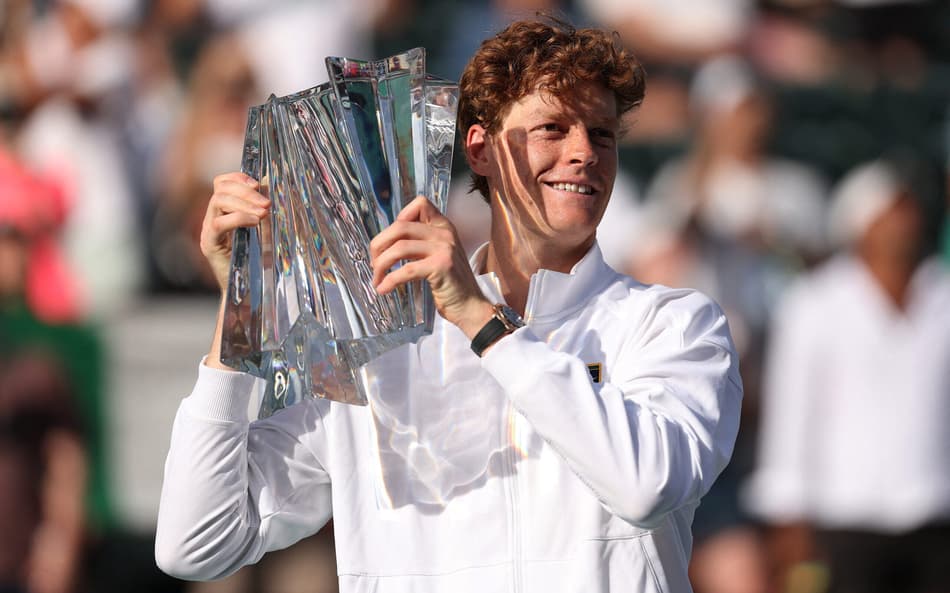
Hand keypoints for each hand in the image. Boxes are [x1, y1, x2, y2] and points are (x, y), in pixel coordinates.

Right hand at [199, 172, 269, 291]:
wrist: (247, 291)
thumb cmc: (257, 260)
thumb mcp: (263, 228)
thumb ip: (263, 207)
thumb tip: (270, 181)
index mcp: (223, 211)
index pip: (221, 183)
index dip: (238, 178)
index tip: (258, 184)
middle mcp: (212, 218)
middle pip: (220, 189)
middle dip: (246, 191)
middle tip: (267, 203)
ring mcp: (208, 231)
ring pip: (218, 202)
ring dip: (244, 203)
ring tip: (264, 212)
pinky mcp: (209, 245)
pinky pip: (219, 223)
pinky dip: (238, 218)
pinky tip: (255, 222)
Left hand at [370, 196, 493, 338]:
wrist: (471, 307)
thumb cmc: (451, 284)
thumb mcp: (438, 255)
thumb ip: (421, 243)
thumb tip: (386, 242)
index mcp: (444, 227)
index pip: (420, 203)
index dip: (399, 218)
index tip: (391, 240)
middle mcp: (445, 233)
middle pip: (400, 226)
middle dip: (379, 244)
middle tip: (374, 262)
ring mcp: (444, 249)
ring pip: (399, 247)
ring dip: (381, 265)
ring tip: (377, 279)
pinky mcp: (441, 267)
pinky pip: (406, 270)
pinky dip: (389, 281)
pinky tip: (383, 289)